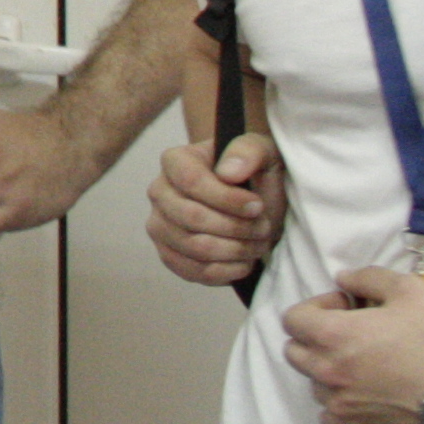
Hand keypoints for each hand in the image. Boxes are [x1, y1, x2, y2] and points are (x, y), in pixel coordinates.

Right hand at [148, 134, 282, 288]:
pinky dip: (227, 271)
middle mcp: (159, 193)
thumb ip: (248, 151)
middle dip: (237, 227)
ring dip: (237, 250)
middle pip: (192, 218)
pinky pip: (194, 272)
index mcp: (175, 161)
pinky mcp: (169, 256)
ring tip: (258, 242)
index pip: (191, 182)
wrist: (253, 204)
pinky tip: (245, 260)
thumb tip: (228, 172)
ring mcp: (160, 226)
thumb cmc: (256, 175)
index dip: (228, 199)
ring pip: (196, 248)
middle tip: (264, 226)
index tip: (258, 206)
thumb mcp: (264, 153)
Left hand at [284, 265, 423, 423]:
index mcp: (333, 336)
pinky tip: (368, 397)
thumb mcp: (411, 290)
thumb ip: (369, 277)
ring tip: (367, 368)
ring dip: (330, 374)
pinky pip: (331, 419)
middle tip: (353, 336)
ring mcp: (342, 407)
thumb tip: (342, 278)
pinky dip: (341, 406)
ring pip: (315, 386)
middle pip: (296, 353)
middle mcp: (328, 374)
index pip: (292, 320)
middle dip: (316, 339)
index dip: (316, 308)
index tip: (346, 309)